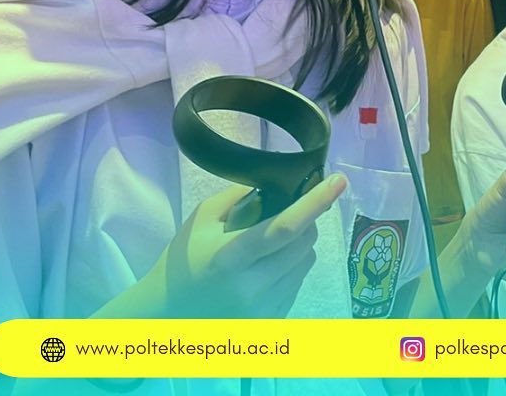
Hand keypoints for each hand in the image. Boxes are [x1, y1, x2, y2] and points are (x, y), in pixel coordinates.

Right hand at [145, 173, 346, 317]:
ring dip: (300, 245)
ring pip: (306, 262)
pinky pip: (298, 283)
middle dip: (306, 221)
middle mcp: (250, 287)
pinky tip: (266, 268)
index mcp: (230, 257)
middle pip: (304, 243)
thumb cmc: (184, 261)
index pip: (284, 227)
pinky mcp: (270, 323)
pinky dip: (292, 267)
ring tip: (271, 245)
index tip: (339, 181)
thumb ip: (240, 196)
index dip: (315, 202)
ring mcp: (262, 310)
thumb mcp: (202, 219)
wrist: (166, 317)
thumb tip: (280, 184)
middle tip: (290, 212)